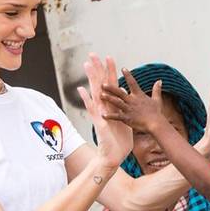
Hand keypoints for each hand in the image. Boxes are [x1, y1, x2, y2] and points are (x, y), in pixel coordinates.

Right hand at [77, 53, 131, 167]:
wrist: (114, 157)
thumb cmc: (119, 141)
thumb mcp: (125, 121)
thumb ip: (124, 109)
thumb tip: (128, 100)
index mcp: (112, 106)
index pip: (110, 85)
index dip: (110, 71)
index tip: (109, 57)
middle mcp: (104, 108)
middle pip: (100, 84)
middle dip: (98, 69)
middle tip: (93, 54)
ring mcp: (100, 114)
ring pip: (94, 93)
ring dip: (91, 79)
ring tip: (87, 65)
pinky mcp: (99, 123)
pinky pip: (92, 110)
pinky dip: (87, 99)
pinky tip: (81, 89)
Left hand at [101, 68, 164, 131]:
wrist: (156, 124)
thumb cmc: (156, 113)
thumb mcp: (157, 99)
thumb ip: (157, 89)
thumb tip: (159, 80)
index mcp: (139, 95)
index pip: (133, 83)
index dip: (128, 75)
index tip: (123, 68)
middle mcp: (132, 101)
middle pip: (120, 92)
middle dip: (111, 88)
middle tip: (103, 84)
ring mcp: (129, 109)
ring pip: (117, 102)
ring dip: (108, 99)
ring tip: (100, 95)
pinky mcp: (127, 118)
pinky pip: (117, 116)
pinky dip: (110, 116)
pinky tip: (103, 115)